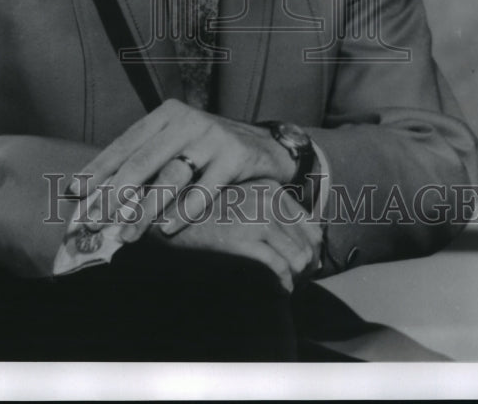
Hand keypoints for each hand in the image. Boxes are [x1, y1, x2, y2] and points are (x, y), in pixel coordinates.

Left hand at [68, 98, 295, 239]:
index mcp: (165, 115)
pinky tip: (167, 230)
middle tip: (94, 222)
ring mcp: (212, 136)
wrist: (266, 146)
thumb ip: (145, 161)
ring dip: (145, 211)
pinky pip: (204, 190)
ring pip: (170, 178)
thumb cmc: (210, 151)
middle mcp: (186, 120)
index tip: (74, 193)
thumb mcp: (177, 145)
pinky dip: (184, 212)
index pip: (124, 144)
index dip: (98, 170)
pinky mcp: (235, 157)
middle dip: (114, 195)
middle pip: (142, 162)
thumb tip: (95, 191)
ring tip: (127, 234)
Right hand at [150, 178, 322, 293]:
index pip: (309, 223)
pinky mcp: (245, 238)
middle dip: (306, 268)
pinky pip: (279, 268)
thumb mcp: (238, 201)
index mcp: (269, 187)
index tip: (303, 267)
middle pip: (308, 242)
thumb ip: (265, 212)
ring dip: (295, 278)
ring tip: (284, 286)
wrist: (166, 214)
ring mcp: (258, 216)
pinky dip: (281, 284)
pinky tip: (275, 289)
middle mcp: (268, 198)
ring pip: (298, 257)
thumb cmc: (201, 212)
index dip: (311, 250)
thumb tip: (294, 246)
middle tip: (297, 283)